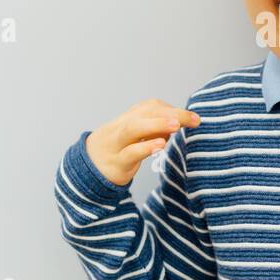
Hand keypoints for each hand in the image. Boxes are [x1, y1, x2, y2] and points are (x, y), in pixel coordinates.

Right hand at [84, 99, 201, 186]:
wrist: (86, 172)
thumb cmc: (116, 152)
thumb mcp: (133, 138)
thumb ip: (153, 130)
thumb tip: (177, 124)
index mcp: (126, 119)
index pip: (149, 106)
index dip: (170, 108)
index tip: (191, 117)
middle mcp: (120, 128)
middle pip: (144, 113)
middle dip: (171, 113)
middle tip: (194, 119)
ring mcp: (116, 145)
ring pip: (133, 128)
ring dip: (156, 124)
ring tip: (177, 125)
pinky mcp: (116, 164)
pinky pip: (130, 153)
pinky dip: (145, 147)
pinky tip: (160, 146)